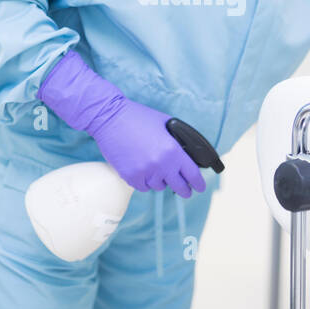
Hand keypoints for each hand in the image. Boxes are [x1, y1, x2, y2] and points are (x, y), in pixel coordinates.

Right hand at [88, 98, 205, 197]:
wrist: (109, 118)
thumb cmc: (137, 117)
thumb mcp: (165, 124)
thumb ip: (178, 141)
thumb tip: (187, 155)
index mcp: (173, 150)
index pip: (192, 174)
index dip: (198, 183)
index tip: (199, 187)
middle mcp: (161, 164)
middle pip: (179, 187)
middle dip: (184, 190)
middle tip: (186, 191)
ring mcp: (145, 172)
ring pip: (159, 186)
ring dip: (160, 180)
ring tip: (154, 168)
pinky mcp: (130, 176)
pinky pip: (143, 187)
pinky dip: (144, 181)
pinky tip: (142, 170)